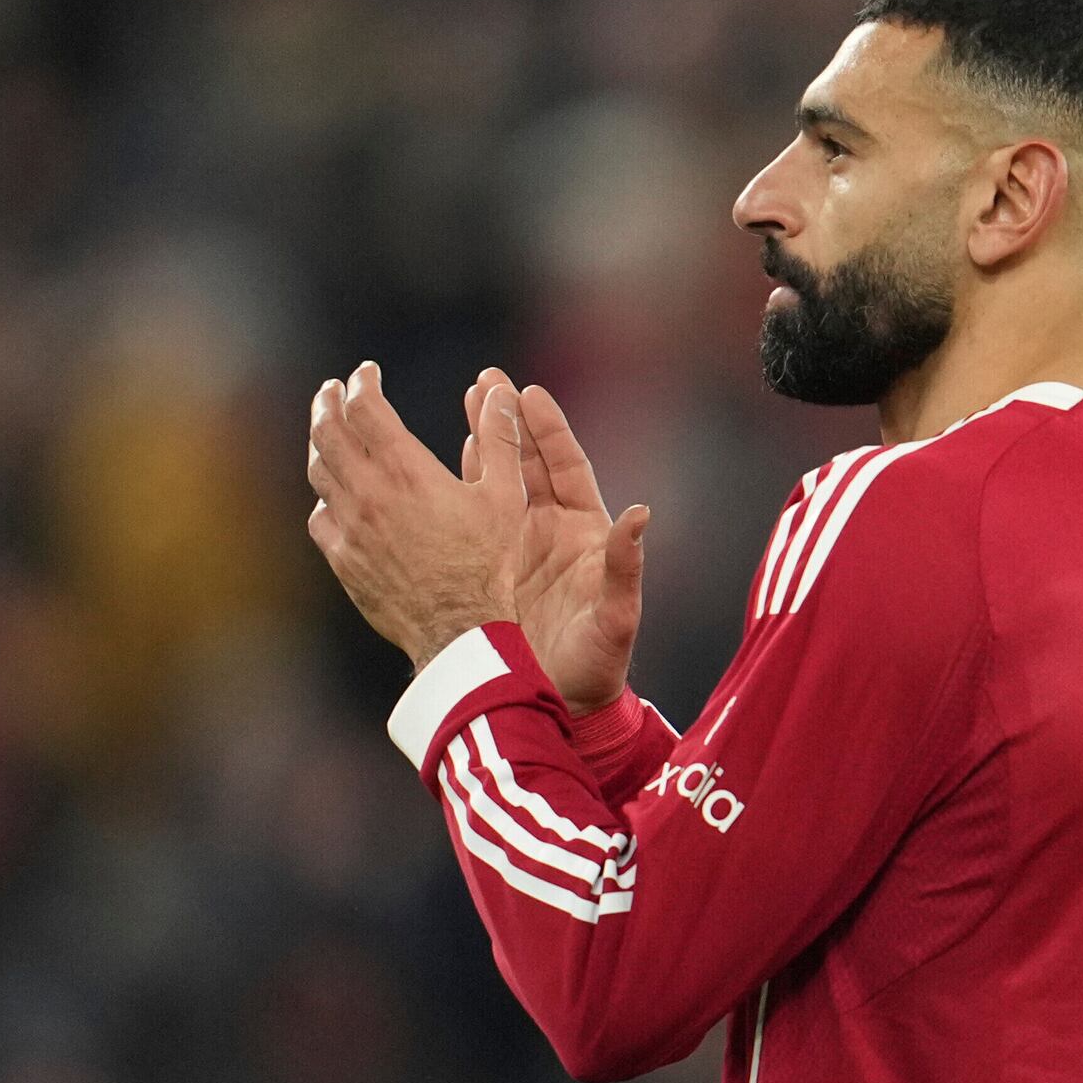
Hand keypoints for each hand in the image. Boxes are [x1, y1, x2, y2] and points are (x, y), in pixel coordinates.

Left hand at [306, 360, 517, 664]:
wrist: (457, 627)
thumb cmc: (487, 562)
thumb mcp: (505, 495)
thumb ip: (501, 440)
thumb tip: (501, 394)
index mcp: (405, 469)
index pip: (364, 407)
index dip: (362, 382)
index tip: (367, 373)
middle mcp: (368, 492)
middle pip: (327, 431)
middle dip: (327, 403)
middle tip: (331, 390)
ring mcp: (349, 527)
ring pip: (318, 472)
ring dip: (320, 444)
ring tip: (327, 433)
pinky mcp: (343, 559)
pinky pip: (320, 518)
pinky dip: (325, 497)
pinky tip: (335, 497)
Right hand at [486, 373, 650, 713]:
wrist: (562, 702)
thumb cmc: (598, 663)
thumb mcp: (616, 616)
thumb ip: (625, 566)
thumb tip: (642, 514)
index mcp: (585, 533)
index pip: (566, 468)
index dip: (548, 431)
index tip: (529, 393)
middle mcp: (551, 531)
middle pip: (528, 463)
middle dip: (508, 421)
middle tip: (486, 380)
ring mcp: (519, 546)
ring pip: (498, 483)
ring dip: (483, 443)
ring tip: (466, 403)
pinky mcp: (491, 567)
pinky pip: (475, 517)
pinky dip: (462, 487)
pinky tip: (440, 462)